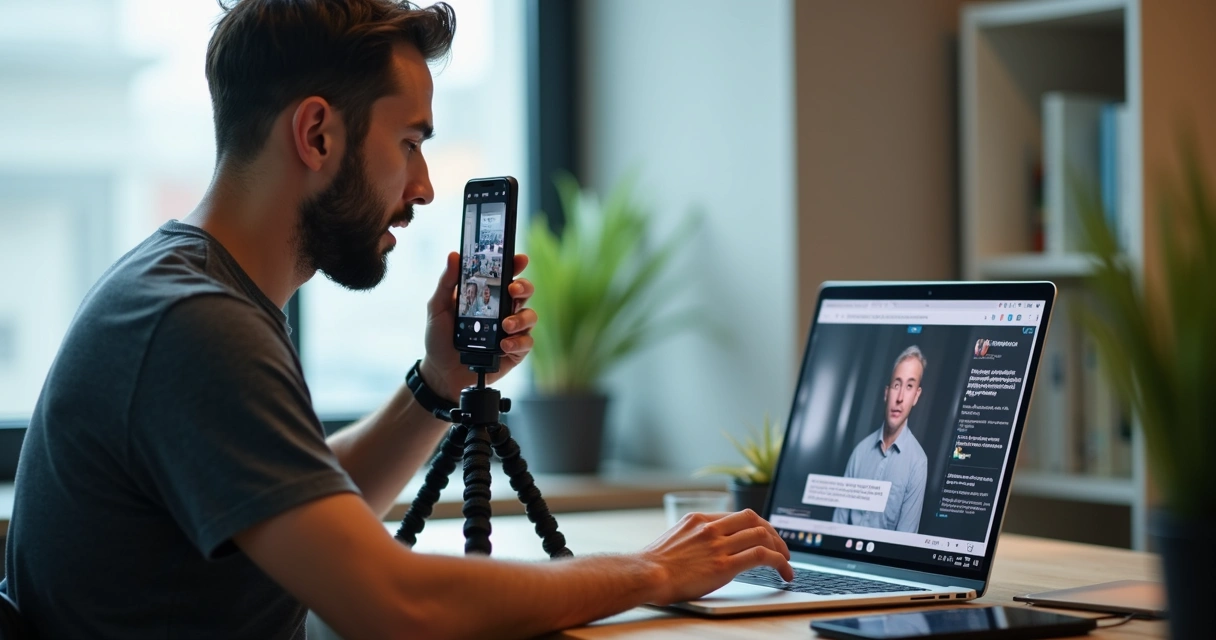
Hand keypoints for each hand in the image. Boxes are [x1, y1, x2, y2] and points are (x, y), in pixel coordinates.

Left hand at [419, 251, 536, 399]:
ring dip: (520, 318)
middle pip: (524, 292)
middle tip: (512, 290)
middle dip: (524, 287)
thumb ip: (446, 282)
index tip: (519, 259)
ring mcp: (511, 330)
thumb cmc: (440, 337)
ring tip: (505, 325)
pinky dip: (517, 342)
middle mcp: (503, 310)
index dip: (516, 264)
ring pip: (530, 316)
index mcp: (487, 295)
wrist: (441, 372)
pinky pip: (527, 342)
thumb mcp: (437, 307)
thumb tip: (453, 255)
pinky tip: (504, 345)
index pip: (506, 274)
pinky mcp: (514, 351)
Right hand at [639, 510, 792, 605]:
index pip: (739, 515)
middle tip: (781, 549)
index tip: (765, 537)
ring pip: (763, 536)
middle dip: (774, 534)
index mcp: (699, 518)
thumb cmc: (654, 564)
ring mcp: (719, 545)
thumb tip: (707, 547)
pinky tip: (784, 572)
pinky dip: (780, 562)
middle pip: (755, 520)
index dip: (758, 526)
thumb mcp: (675, 538)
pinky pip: (762, 556)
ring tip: (786, 563)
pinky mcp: (725, 565)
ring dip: (781, 549)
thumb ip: (694, 537)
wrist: (646, 574)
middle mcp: (711, 527)